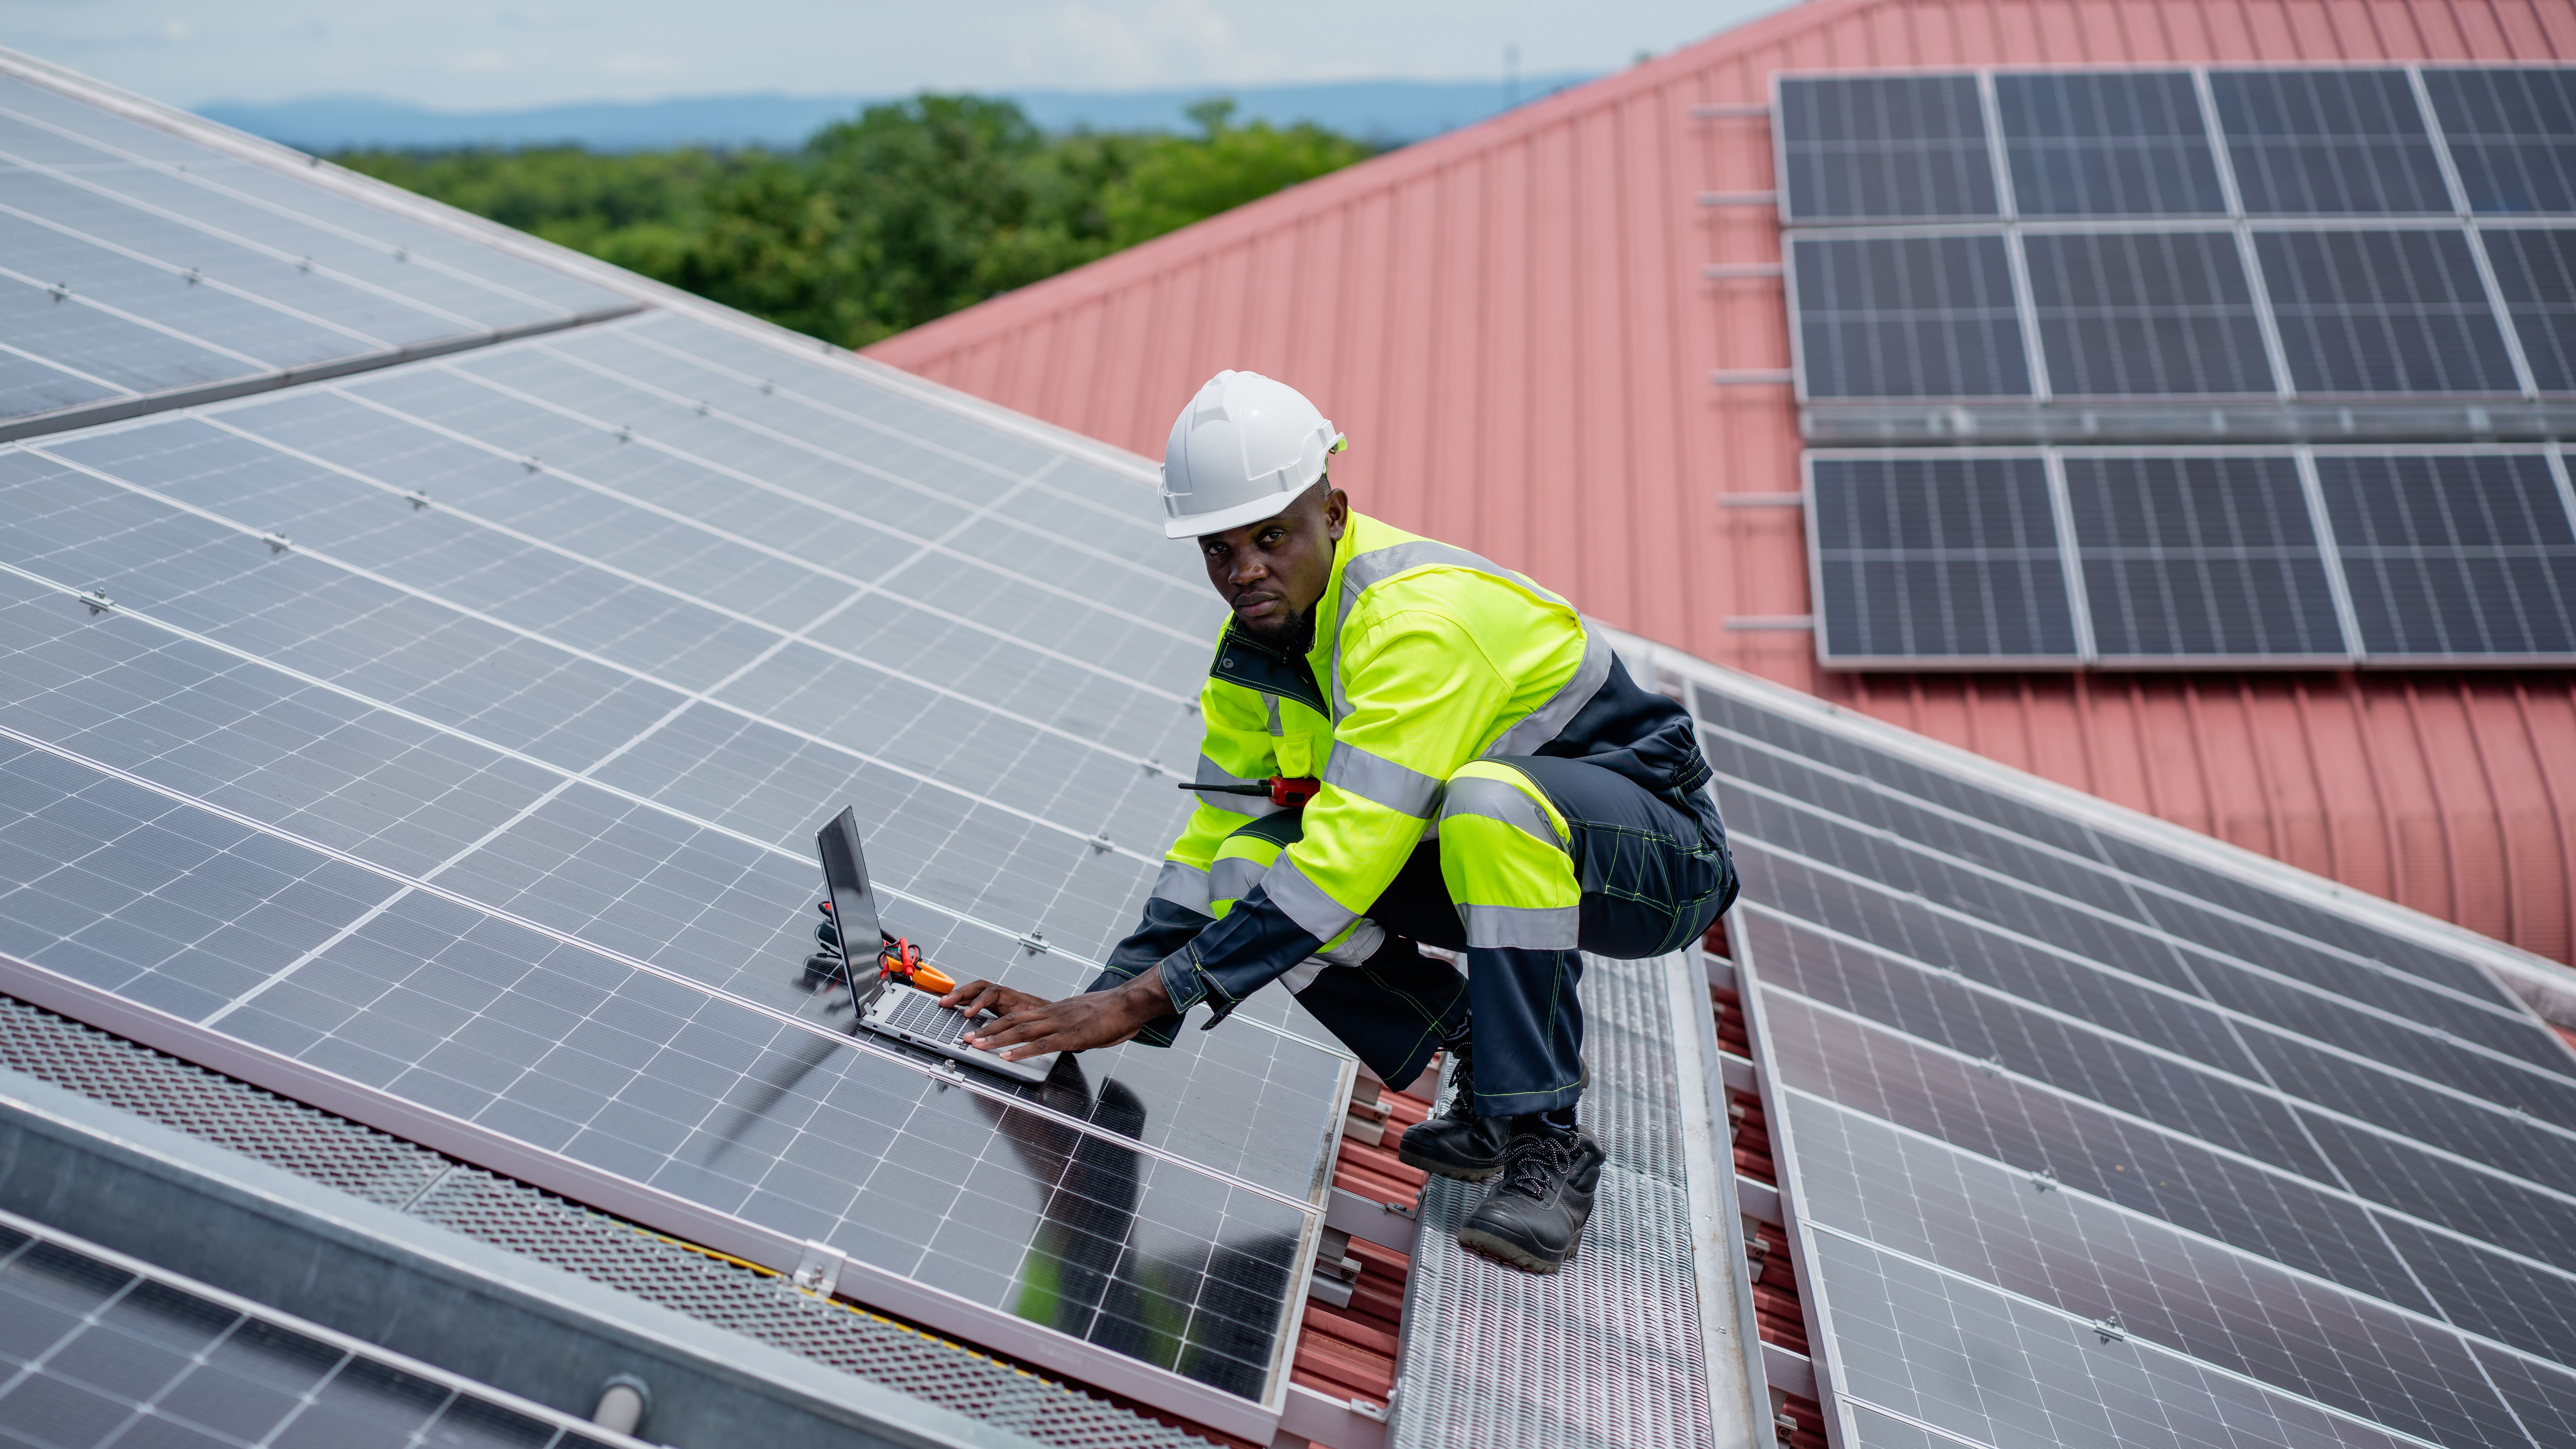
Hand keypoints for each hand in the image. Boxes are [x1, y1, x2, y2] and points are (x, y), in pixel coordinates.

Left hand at [957, 970, 1172, 1061]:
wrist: (1128, 1003)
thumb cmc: (1110, 1012)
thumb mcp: (1083, 1017)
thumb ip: (1068, 1025)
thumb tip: (1061, 1035)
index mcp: (1054, 1010)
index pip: (1018, 1015)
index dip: (996, 1023)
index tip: (979, 1029)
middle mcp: (1052, 1014)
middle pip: (1013, 1021)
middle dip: (987, 1030)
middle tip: (967, 1038)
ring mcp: (1060, 1024)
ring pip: (1021, 1031)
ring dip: (997, 1039)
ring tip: (977, 1045)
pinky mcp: (1071, 1036)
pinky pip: (1041, 1044)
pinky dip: (1022, 1051)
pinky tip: (1008, 1057)